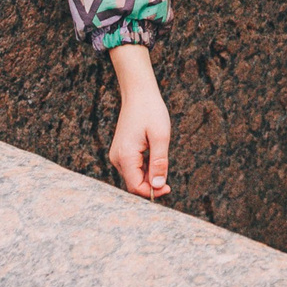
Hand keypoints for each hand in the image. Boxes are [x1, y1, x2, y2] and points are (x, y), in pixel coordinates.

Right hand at [108, 44, 170, 198]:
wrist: (138, 93)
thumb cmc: (151, 111)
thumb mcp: (161, 137)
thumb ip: (160, 162)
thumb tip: (159, 186)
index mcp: (126, 156)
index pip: (136, 187)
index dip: (152, 193)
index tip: (168, 189)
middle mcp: (117, 158)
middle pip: (134, 184)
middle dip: (151, 187)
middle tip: (169, 184)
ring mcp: (117, 155)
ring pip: (133, 177)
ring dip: (148, 179)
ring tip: (162, 167)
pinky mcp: (121, 152)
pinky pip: (133, 168)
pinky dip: (144, 171)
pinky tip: (155, 162)